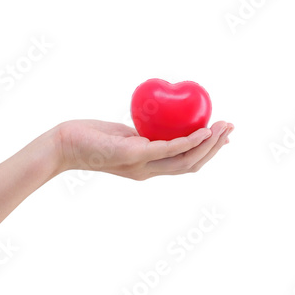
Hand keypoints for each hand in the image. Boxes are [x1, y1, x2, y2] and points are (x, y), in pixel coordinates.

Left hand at [53, 119, 233, 179]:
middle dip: (215, 148)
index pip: (185, 164)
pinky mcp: (133, 155)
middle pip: (191, 165)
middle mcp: (148, 170)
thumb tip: (161, 123)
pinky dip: (187, 142)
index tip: (223, 137)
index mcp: (148, 167)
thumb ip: (144, 135)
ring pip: (184, 160)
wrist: (64, 144)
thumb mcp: (124, 136)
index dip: (208, 153)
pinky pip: (166, 150)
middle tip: (230, 127)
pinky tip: (202, 132)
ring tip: (223, 127)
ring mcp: (141, 165)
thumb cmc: (92, 137)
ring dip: (208, 145)